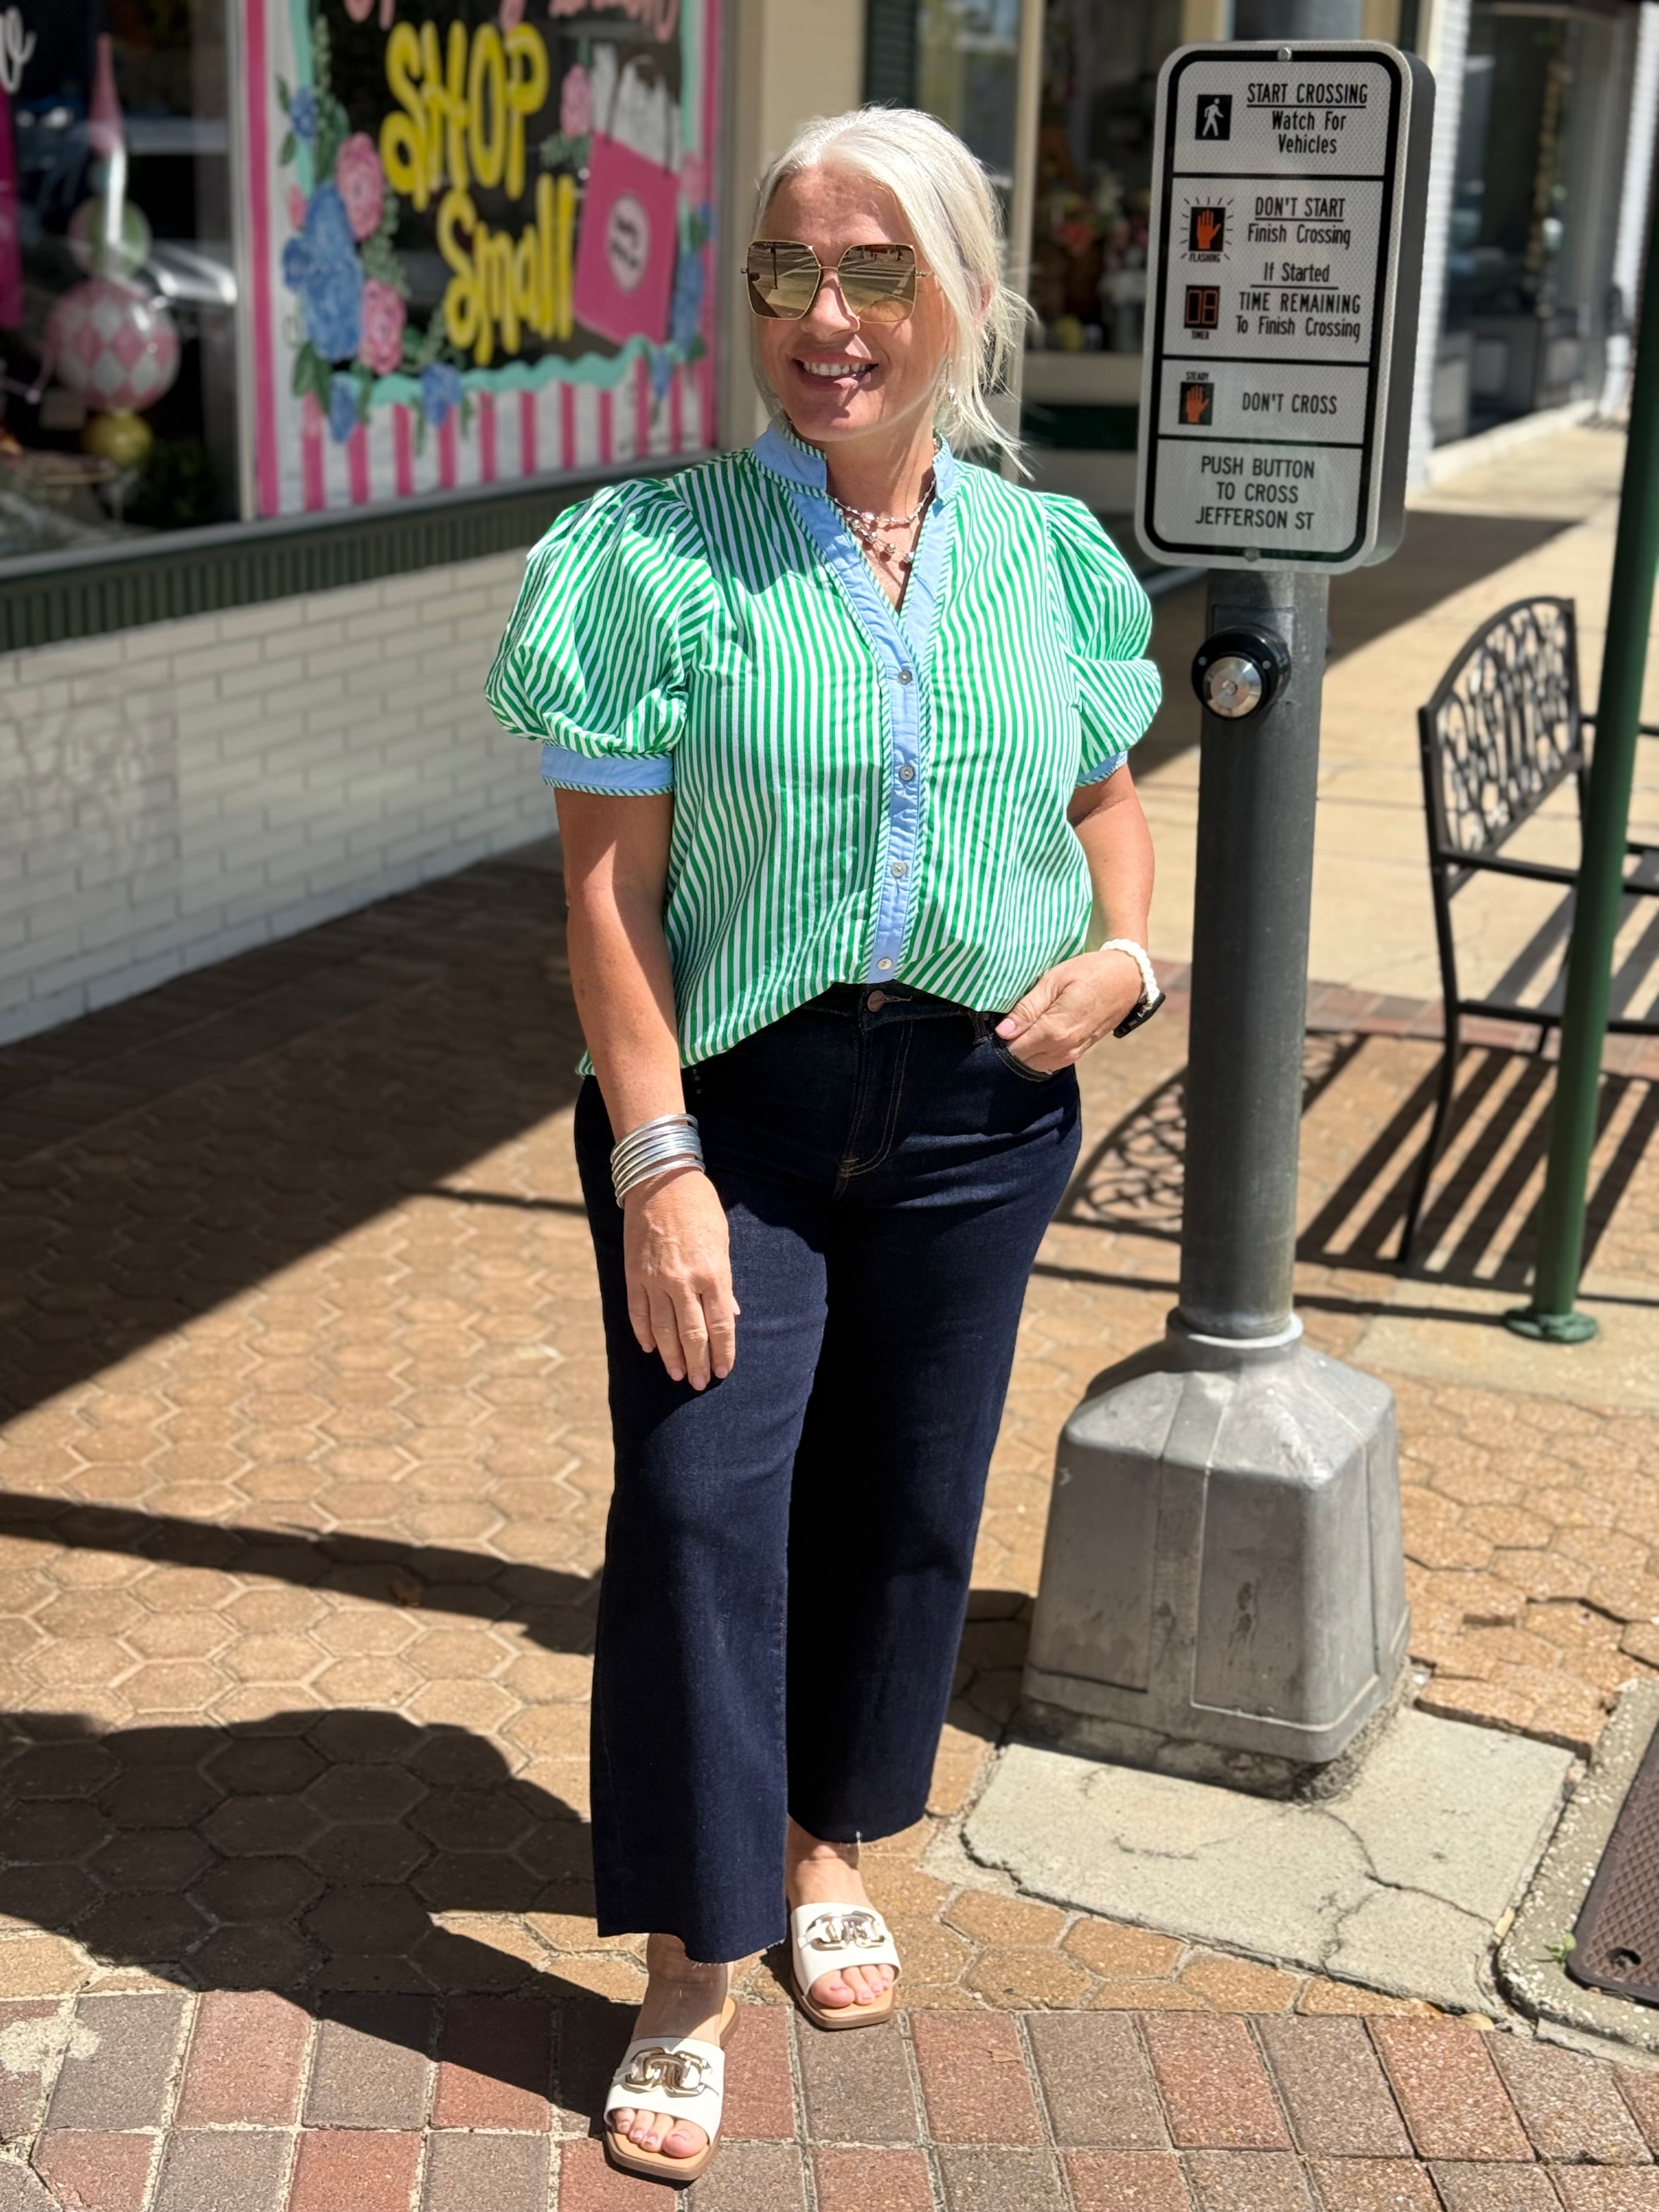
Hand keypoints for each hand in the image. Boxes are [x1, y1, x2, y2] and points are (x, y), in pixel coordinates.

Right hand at [623, 1167, 738, 1390]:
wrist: (660, 1180)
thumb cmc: (700, 1207)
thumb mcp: (723, 1242)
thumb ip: (726, 1282)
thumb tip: (731, 1314)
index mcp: (713, 1273)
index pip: (720, 1325)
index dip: (722, 1352)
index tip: (722, 1371)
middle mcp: (683, 1281)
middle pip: (692, 1334)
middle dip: (697, 1363)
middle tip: (698, 1383)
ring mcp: (655, 1280)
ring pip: (662, 1330)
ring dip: (670, 1356)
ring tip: (676, 1374)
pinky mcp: (633, 1274)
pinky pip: (637, 1312)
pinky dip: (643, 1333)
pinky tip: (650, 1348)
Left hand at [994, 949, 1143, 1073]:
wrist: (1126, 979)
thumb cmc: (1087, 972)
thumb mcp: (1053, 980)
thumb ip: (1027, 1008)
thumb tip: (1002, 1032)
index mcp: (1054, 1031)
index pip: (1013, 1049)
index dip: (1002, 1037)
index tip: (999, 1021)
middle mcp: (1063, 1049)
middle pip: (1022, 1059)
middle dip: (1012, 1044)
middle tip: (1011, 1020)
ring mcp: (1073, 1054)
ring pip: (1035, 1064)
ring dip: (1026, 1049)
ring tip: (1025, 1023)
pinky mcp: (1079, 1053)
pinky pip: (1050, 1062)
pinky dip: (1040, 1052)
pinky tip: (1038, 1032)